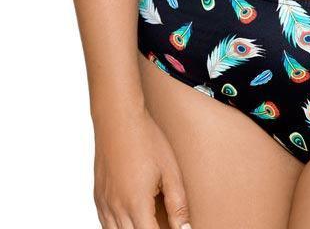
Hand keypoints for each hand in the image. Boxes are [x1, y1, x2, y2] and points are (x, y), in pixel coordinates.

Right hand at [93, 105, 191, 228]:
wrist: (118, 118)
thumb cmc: (146, 139)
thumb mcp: (170, 170)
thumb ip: (178, 204)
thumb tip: (185, 228)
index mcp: (136, 203)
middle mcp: (116, 208)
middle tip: (163, 222)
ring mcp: (104, 203)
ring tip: (149, 219)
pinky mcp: (98, 197)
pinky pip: (105, 224)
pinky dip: (118, 227)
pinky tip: (131, 219)